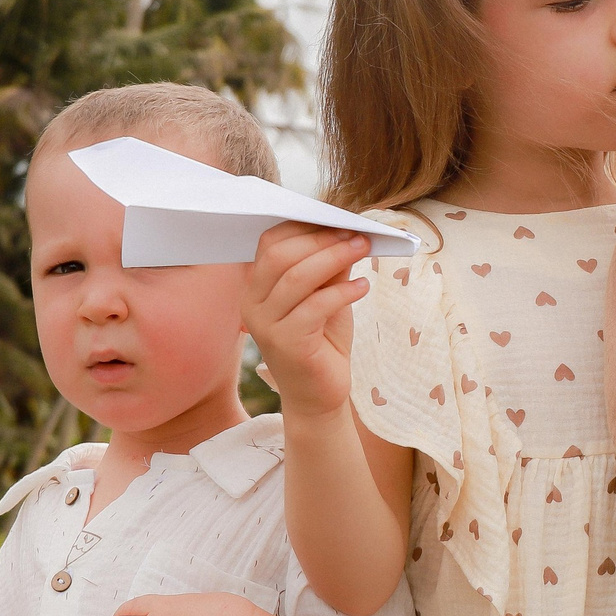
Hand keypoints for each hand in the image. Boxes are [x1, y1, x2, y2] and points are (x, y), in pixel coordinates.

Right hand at [243, 221, 371, 418]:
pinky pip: (314, 307)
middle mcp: (252, 304)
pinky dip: (342, 291)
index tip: (339, 221)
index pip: (270, 242)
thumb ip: (329, 265)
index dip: (304, 227)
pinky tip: (363, 286)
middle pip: (279, 256)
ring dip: (334, 258)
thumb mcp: (326, 295)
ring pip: (296, 278)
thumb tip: (347, 230)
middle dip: (321, 240)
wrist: (319, 394)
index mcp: (256, 287)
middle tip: (356, 235)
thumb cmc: (322, 340)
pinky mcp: (286, 344)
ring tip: (363, 250)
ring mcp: (265, 326)